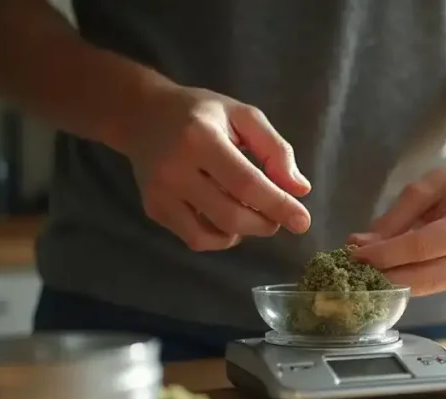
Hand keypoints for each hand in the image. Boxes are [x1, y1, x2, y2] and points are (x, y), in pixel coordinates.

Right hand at [124, 86, 311, 250]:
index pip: (246, 183)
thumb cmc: (201, 113)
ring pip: (213, 234)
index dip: (278, 206)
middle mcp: (175, 168)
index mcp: (200, 138)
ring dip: (244, 231)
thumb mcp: (243, 116)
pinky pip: (195, 239)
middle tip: (278, 216)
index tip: (303, 221)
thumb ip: (275, 149)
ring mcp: (160, 192)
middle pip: (231, 215)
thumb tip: (300, 189)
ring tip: (252, 212)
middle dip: (265, 223)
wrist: (143, 115)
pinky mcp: (153, 209)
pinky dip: (220, 237)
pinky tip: (227, 218)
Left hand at [347, 157, 445, 295]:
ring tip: (362, 270)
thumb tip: (359, 245)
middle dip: (384, 275)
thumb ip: (394, 218)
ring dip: (391, 282)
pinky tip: (384, 271)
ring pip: (424, 287)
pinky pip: (430, 286)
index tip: (354, 254)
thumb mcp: (425, 187)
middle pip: (423, 276)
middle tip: (351, 269)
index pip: (421, 247)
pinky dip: (405, 281)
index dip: (385, 254)